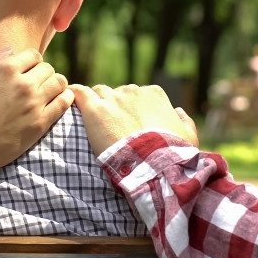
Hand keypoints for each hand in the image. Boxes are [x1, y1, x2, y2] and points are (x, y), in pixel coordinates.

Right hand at [0, 49, 73, 172]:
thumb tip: (9, 51)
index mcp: (5, 69)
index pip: (33, 55)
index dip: (30, 61)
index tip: (26, 69)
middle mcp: (23, 83)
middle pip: (47, 68)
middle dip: (42, 72)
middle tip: (35, 82)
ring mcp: (34, 104)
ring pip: (60, 83)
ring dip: (55, 83)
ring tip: (47, 90)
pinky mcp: (40, 124)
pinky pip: (63, 103)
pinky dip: (65, 98)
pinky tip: (59, 100)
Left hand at [72, 83, 197, 155]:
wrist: (153, 166)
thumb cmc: (173, 155)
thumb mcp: (188, 138)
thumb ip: (184, 122)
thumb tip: (178, 111)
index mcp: (155, 95)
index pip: (138, 94)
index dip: (132, 109)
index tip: (130, 124)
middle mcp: (133, 92)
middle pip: (118, 94)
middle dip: (115, 107)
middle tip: (111, 127)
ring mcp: (113, 100)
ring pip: (99, 93)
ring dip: (96, 103)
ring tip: (93, 120)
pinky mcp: (95, 111)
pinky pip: (79, 93)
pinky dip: (74, 94)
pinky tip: (69, 99)